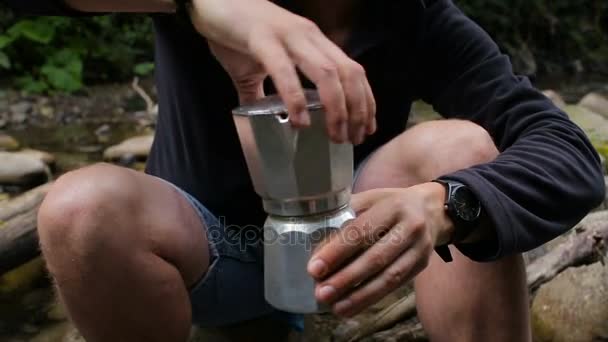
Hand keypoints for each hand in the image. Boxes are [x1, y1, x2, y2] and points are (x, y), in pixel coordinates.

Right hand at [187, 0, 375, 143]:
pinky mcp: (263, 39)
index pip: (353, 71)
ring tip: (335, 136)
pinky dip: (296, 99)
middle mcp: (309, 36)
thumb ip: (268, 94)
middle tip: (354, 139)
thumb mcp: (260, 67)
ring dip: (337, 109)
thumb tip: (271, 120)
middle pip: (349, 74)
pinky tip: (300, 121)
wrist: (211, 2)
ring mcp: (288, 36)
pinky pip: (285, 71)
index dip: (365, 101)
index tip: (367, 128)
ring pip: (328, 73)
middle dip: (357, 110)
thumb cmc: (237, 33)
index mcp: (314, 42)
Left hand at [306, 183, 453, 316]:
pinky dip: (372, 298)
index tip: (314, 268)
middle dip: (346, 278)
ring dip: (359, 295)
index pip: (361, 231)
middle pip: (376, 257)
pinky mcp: (421, 265)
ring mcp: (419, 248)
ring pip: (388, 277)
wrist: (431, 209)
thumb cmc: (389, 204)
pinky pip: (395, 285)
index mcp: (392, 206)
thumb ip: (344, 216)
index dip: (337, 251)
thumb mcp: (369, 199)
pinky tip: (352, 306)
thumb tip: (316, 247)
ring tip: (336, 307)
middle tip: (321, 293)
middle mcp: (410, 227)